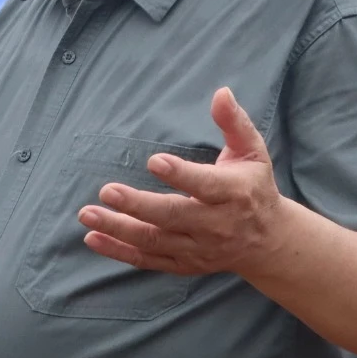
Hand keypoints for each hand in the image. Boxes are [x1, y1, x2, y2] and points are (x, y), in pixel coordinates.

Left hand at [77, 88, 284, 276]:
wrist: (269, 242)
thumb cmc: (254, 188)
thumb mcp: (252, 153)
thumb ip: (234, 123)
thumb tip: (221, 93)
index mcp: (233, 194)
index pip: (205, 185)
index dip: (180, 174)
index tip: (153, 161)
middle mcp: (216, 225)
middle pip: (173, 216)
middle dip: (138, 205)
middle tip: (106, 191)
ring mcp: (198, 248)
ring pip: (155, 241)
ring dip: (119, 229)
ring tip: (87, 213)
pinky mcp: (184, 264)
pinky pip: (148, 261)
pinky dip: (119, 252)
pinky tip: (93, 238)